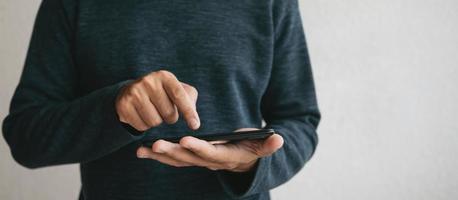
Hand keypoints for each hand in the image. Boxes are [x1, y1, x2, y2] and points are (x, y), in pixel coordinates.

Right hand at [116, 70, 198, 130]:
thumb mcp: (178, 90)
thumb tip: (194, 120)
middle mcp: (149, 81)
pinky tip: (141, 115)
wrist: (133, 91)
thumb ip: (190, 101)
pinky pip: (142, 126)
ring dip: (157, 122)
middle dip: (170, 117)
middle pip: (169, 114)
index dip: (189, 112)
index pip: (180, 96)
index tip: (195, 126)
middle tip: (163, 109)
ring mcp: (134, 92)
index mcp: (165, 76)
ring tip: (152, 111)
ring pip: (155, 122)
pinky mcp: (124, 104)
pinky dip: (145, 126)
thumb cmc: (163, 93)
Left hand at [136, 128, 283, 171]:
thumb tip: (279, 138)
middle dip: (172, 152)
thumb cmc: (251, 149)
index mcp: (225, 157)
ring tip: (141, 150)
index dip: (199, 148)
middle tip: (156, 143)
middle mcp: (209, 162)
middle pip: (189, 159)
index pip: (211, 154)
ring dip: (159, 155)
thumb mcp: (261, 146)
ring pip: (176, 160)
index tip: (186, 140)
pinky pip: (172, 159)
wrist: (242, 161)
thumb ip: (268, 145)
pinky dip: (157, 156)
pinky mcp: (190, 158)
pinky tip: (141, 151)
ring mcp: (198, 162)